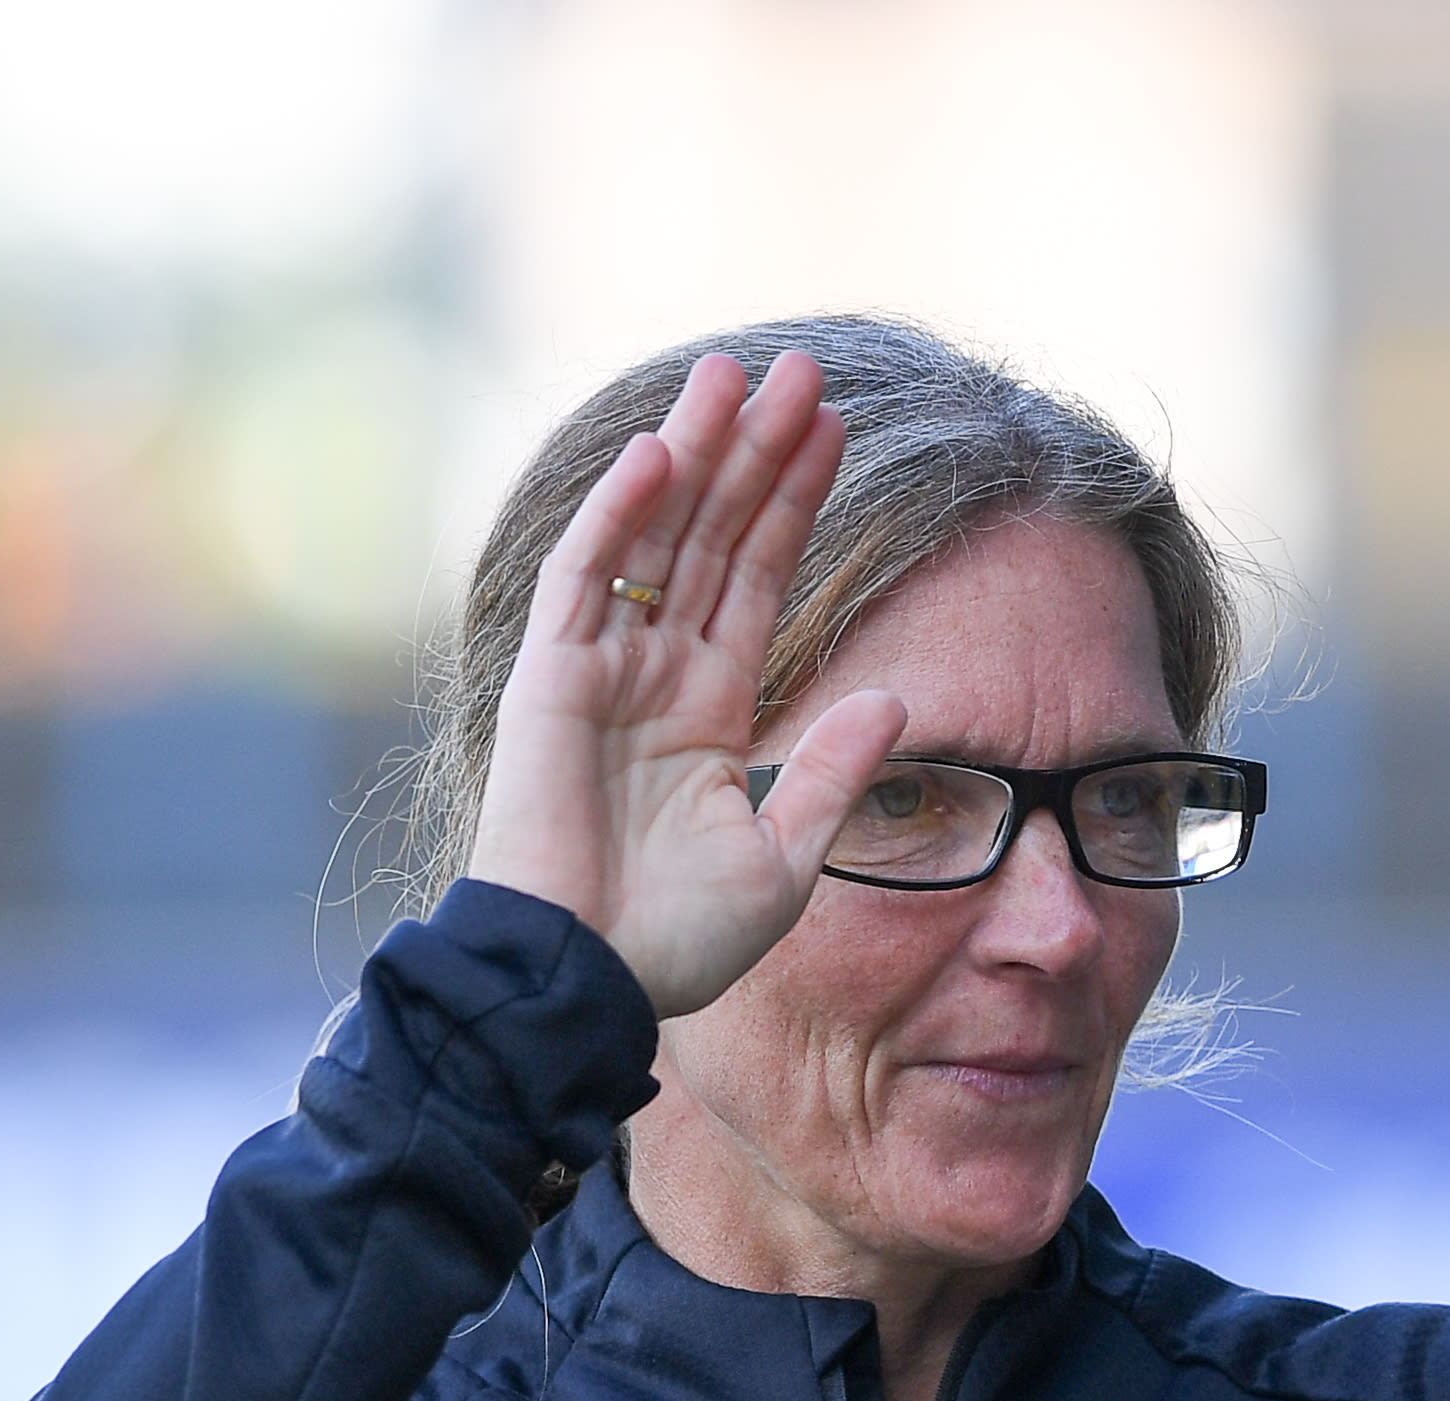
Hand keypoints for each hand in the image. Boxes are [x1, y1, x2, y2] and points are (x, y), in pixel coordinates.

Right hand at [463, 350, 908, 1018]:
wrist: (586, 983)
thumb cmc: (674, 942)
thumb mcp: (784, 858)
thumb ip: (835, 773)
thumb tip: (899, 700)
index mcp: (709, 707)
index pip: (760, 576)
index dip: (797, 501)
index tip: (840, 429)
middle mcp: (654, 671)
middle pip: (713, 533)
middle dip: (755, 451)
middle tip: (801, 368)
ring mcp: (599, 668)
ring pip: (654, 534)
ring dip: (694, 453)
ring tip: (738, 374)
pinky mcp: (550, 681)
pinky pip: (586, 580)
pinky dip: (618, 515)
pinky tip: (662, 453)